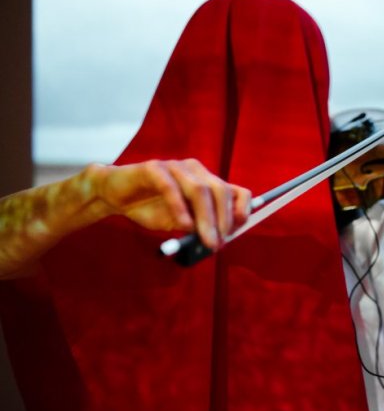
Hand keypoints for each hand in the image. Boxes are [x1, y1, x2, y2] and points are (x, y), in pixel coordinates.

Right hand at [90, 159, 250, 249]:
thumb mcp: (181, 222)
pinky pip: (171, 187)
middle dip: (223, 220)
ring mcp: (176, 167)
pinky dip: (180, 208)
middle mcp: (196, 171)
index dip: (240, 211)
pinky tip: (183, 226)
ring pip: (199, 189)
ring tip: (205, 240)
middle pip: (220, 191)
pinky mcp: (154, 168)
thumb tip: (217, 241)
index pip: (236, 191)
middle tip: (218, 244)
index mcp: (207, 181)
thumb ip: (199, 227)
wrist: (115, 196)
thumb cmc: (151, 208)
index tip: (235, 232)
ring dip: (206, 218)